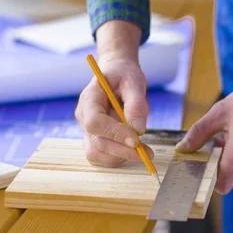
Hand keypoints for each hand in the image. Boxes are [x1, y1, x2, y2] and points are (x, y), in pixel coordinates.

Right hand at [75, 20, 153, 166]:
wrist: (117, 74)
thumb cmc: (124, 75)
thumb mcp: (134, 82)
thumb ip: (135, 105)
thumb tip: (138, 131)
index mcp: (90, 98)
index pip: (94, 122)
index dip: (114, 134)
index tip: (137, 140)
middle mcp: (84, 116)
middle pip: (96, 142)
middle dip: (122, 151)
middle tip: (147, 152)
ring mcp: (87, 129)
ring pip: (96, 153)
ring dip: (120, 156)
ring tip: (143, 150)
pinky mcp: (95, 138)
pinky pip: (102, 155)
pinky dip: (118, 157)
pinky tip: (134, 150)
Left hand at [175, 55, 232, 193]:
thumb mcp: (218, 113)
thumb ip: (198, 133)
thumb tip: (182, 148)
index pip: (223, 184)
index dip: (209, 179)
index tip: (202, 165)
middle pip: (231, 181)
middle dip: (219, 169)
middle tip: (214, 147)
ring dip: (231, 163)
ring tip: (229, 139)